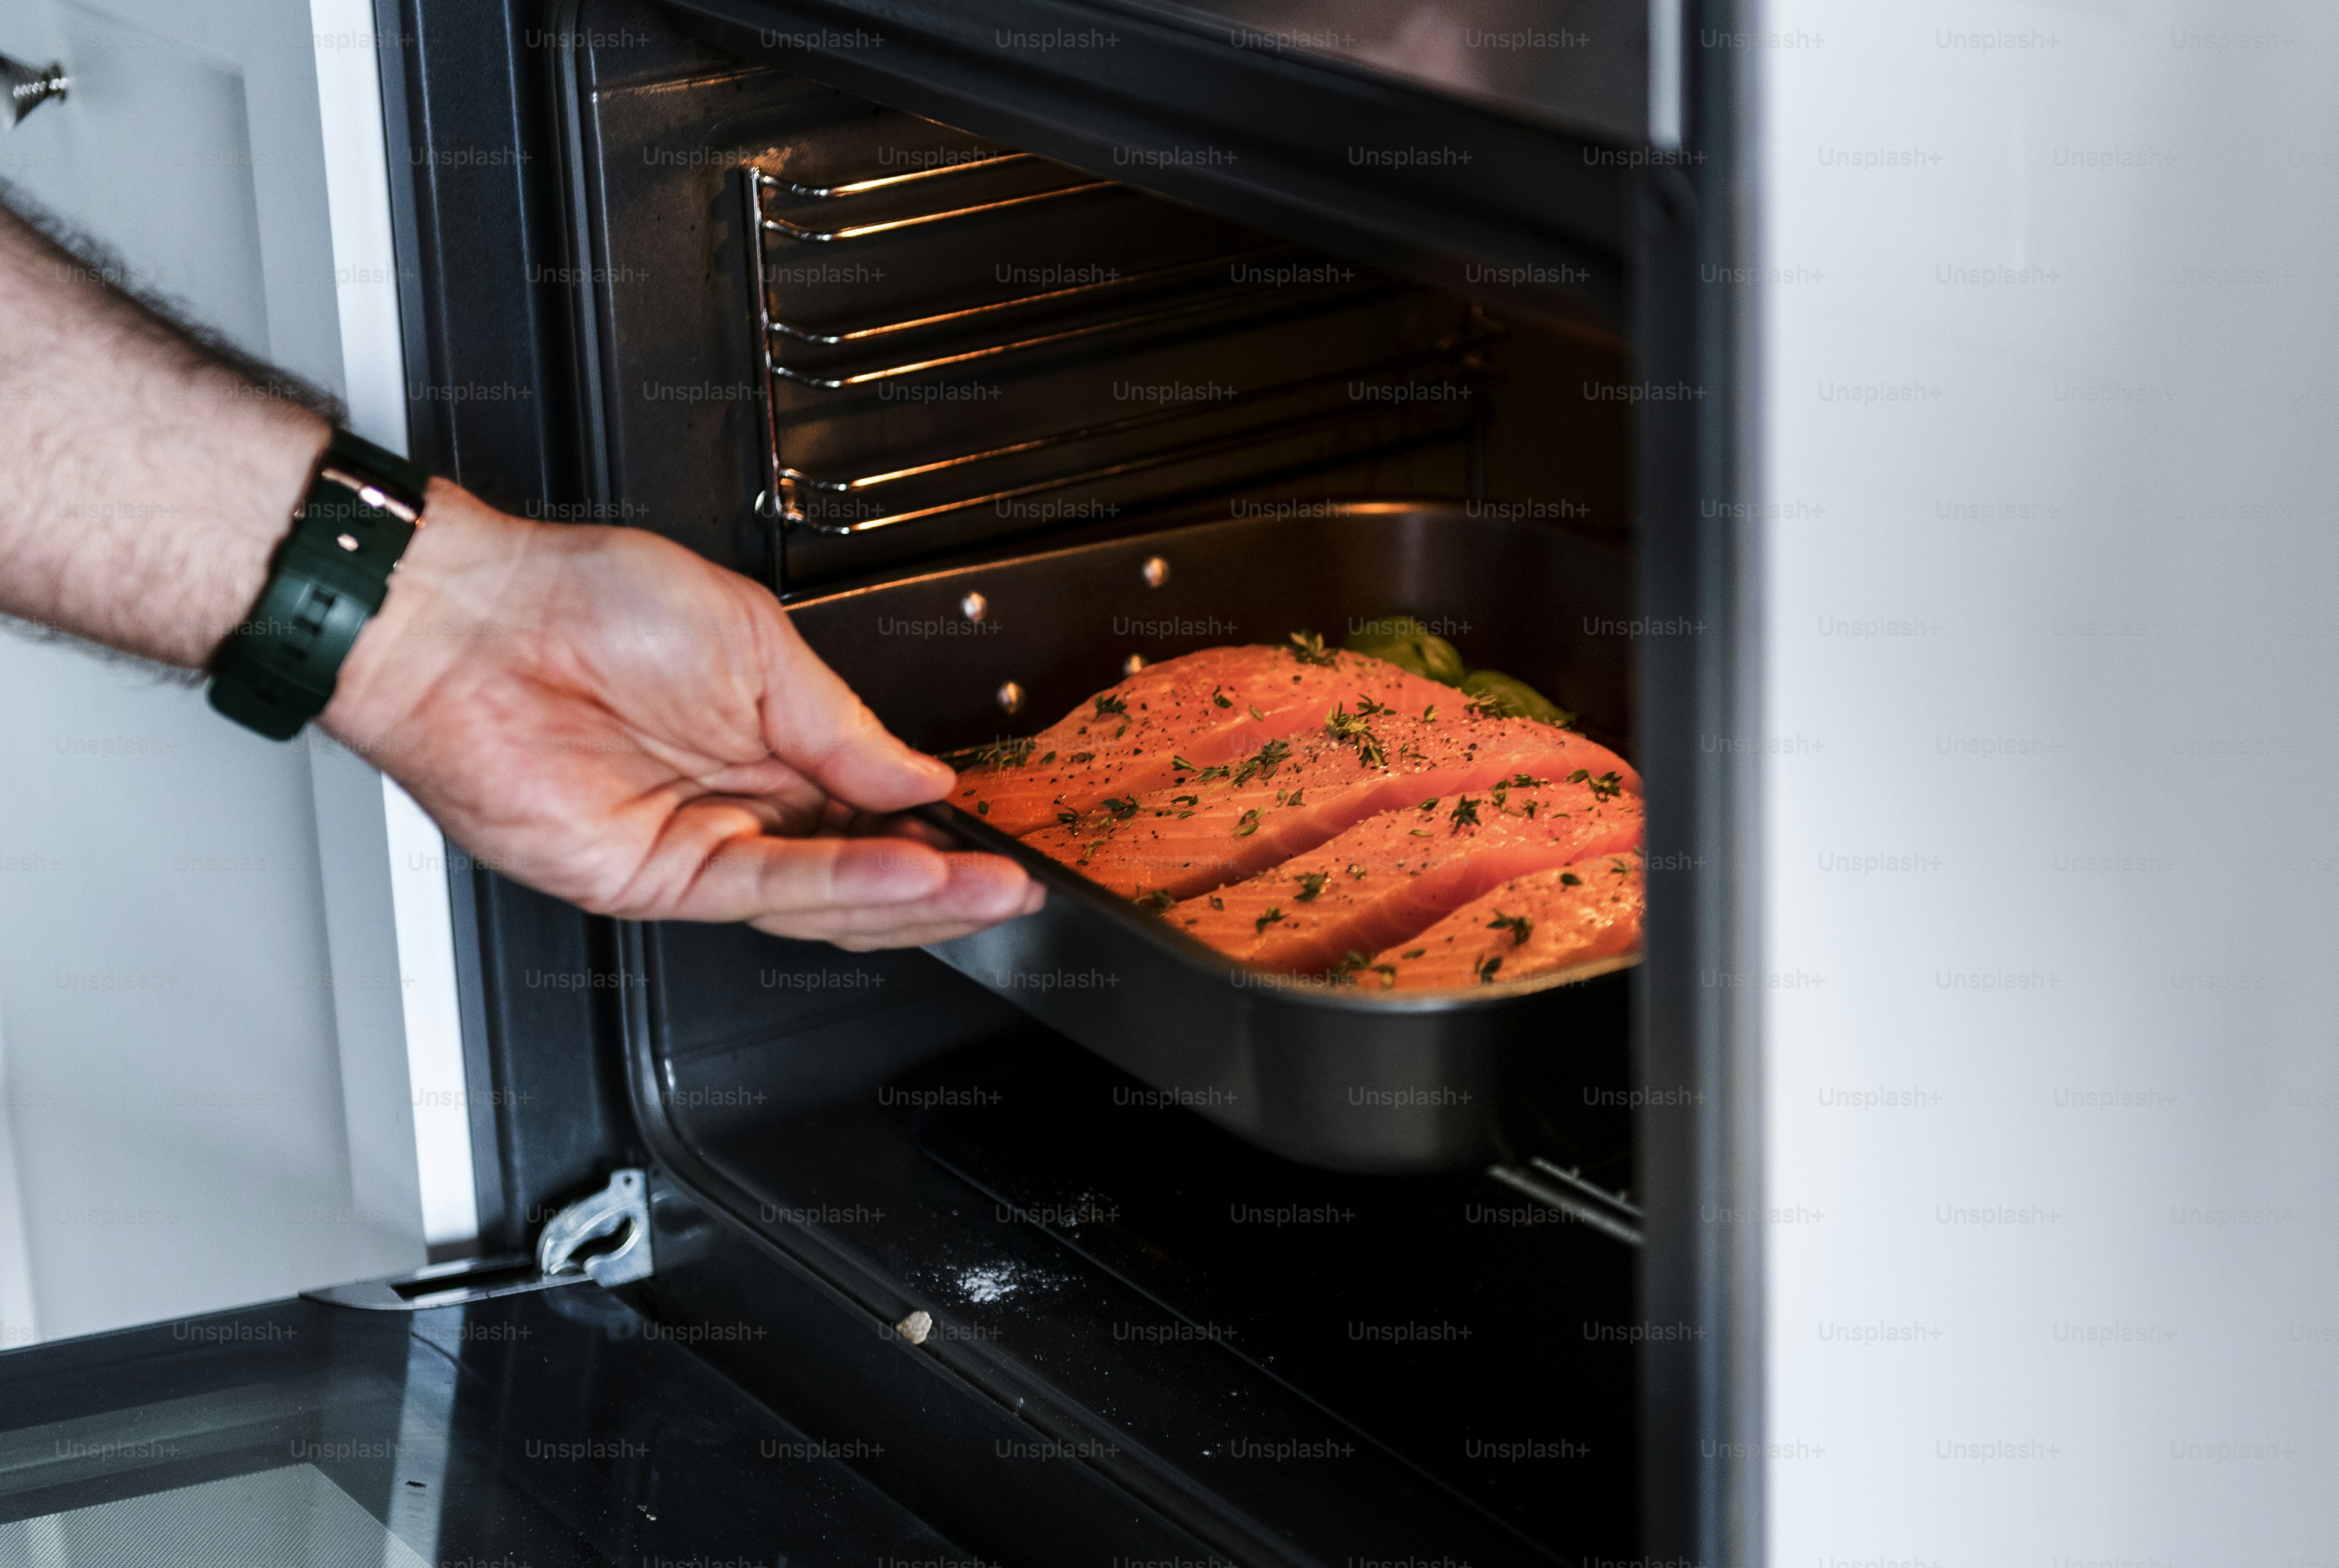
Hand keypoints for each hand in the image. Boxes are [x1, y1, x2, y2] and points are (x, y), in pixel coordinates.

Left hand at [323, 482, 1042, 948]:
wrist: (474, 617)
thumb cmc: (580, 601)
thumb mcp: (756, 640)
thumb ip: (843, 727)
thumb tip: (921, 778)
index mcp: (766, 749)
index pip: (872, 819)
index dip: (939, 836)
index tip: (998, 838)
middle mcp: (736, 809)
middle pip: (857, 878)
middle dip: (944, 886)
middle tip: (1011, 882)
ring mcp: (694, 850)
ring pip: (821, 902)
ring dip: (911, 898)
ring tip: (982, 885)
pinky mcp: (653, 878)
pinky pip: (767, 892)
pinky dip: (845, 886)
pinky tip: (908, 872)